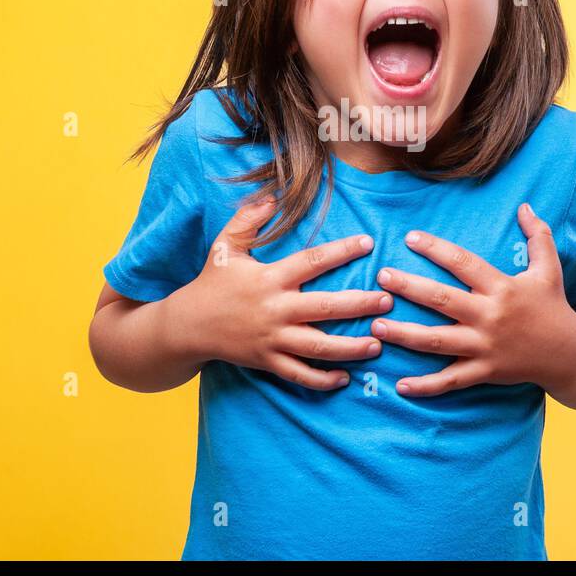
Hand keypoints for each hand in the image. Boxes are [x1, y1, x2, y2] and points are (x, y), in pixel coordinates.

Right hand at [179, 196, 390, 389]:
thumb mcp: (224, 246)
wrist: (187, 326)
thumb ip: (247, 219)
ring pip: (318, 348)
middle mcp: (275, 309)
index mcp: (270, 278)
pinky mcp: (267, 362)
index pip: (312, 261)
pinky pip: (299, 375)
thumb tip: (271, 195)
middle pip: (325, 308)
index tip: (369, 243)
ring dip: (351, 348)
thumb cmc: (211, 282)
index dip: (342, 251)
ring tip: (378, 344)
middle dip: (359, 305)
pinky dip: (322, 380)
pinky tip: (345, 378)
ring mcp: (272, 339)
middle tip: (388, 301)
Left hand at [371, 203, 575, 396]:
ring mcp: (485, 347)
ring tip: (376, 325)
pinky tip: (401, 386)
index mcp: (501, 287)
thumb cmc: (554, 307)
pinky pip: (451, 380)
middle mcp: (490, 316)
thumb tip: (526, 206)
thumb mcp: (550, 269)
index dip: (435, 249)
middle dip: (409, 287)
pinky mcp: (484, 371)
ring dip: (404, 334)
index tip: (409, 238)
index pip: (463, 263)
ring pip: (437, 341)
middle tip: (381, 277)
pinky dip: (426, 386)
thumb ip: (538, 236)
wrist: (570, 355)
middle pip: (442, 300)